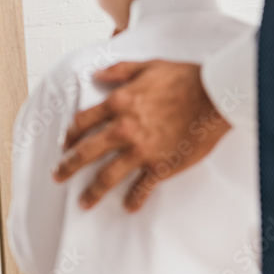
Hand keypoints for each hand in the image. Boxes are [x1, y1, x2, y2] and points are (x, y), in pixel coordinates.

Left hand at [52, 60, 229, 210]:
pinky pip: (142, 188)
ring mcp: (141, 150)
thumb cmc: (186, 78)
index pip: (82, 122)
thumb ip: (118, 71)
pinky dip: (134, 199)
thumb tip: (96, 75)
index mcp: (119, 103)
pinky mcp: (161, 166)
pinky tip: (129, 207)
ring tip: (83, 202)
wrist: (216, 96)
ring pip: (108, 176)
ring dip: (93, 191)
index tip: (65, 144)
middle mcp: (124, 129)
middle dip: (68, 166)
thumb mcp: (147, 66)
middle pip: (86, 152)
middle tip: (57, 176)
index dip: (70, 135)